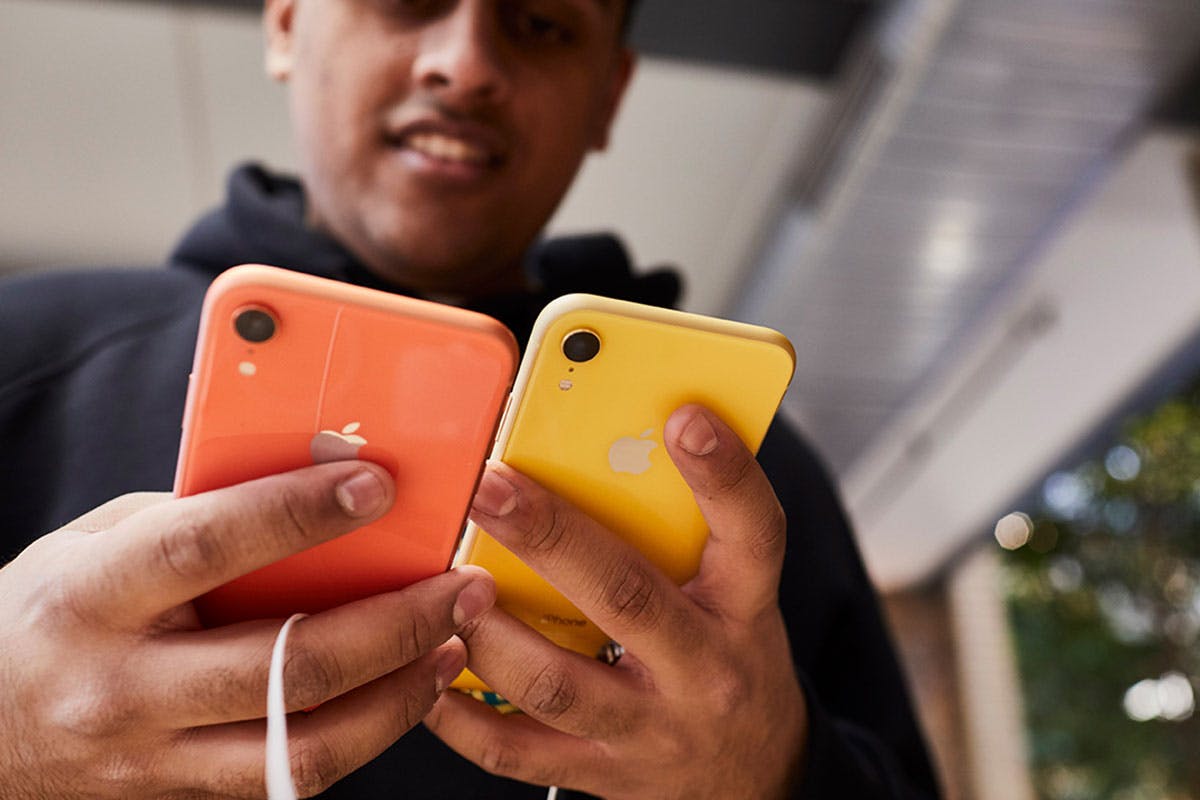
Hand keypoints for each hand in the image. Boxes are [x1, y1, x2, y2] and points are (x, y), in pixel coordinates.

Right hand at [0, 461, 494, 798]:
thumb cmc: (52, 611)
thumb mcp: (99, 541)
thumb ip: (195, 518)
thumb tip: (312, 483)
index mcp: (92, 596)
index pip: (204, 548)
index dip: (297, 514)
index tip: (377, 485)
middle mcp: (122, 686)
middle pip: (283, 667)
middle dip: (392, 624)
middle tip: (460, 584)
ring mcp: (152, 756)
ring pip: (302, 746)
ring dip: (399, 694)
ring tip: (453, 643)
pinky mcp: (184, 795)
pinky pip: (291, 773)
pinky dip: (364, 732)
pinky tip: (404, 688)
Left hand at [426, 405, 806, 798]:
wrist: (757, 769)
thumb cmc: (732, 655)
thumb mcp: (739, 592)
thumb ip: (689, 530)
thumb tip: (611, 447)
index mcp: (743, 607)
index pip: (753, 533)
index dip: (723, 475)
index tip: (684, 419)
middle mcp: (701, 668)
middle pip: (626, 598)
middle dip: (549, 538)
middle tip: (492, 488)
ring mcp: (649, 728)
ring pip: (557, 684)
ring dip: (490, 631)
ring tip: (449, 584)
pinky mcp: (602, 771)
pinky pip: (519, 752)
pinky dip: (462, 716)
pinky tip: (430, 672)